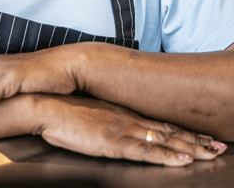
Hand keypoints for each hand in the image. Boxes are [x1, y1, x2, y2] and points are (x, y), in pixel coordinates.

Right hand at [34, 94, 227, 165]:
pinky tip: (183, 160)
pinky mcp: (115, 141)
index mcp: (125, 113)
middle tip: (217, 146)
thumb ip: (110, 121)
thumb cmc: (66, 112)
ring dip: (190, 148)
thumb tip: (119, 129)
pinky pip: (147, 151)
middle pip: (170, 132)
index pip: (161, 124)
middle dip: (196, 140)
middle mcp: (130, 119)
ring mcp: (124, 130)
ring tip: (211, 153)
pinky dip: (168, 156)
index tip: (202, 137)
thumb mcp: (93, 114)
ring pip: (165, 141)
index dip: (184, 131)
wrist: (49, 106)